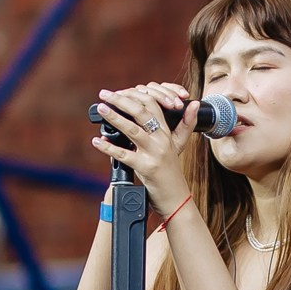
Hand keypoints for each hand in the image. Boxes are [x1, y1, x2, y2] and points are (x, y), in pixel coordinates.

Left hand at [92, 82, 196, 212]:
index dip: (136, 95)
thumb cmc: (171, 171)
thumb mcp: (179, 145)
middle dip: (121, 101)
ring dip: (115, 118)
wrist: (176, 197)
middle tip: (105, 94)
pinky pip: (124, 155)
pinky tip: (97, 141)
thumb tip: (193, 104)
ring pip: (133, 130)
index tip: (119, 92)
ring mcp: (154, 154)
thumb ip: (186, 124)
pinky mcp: (145, 168)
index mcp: (167, 132)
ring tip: (101, 109)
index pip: (153, 105)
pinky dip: (109, 148)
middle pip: (142, 113)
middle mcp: (161, 140)